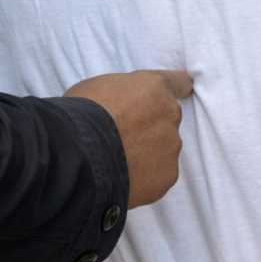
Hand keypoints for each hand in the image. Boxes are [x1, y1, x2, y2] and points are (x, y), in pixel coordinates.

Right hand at [65, 70, 192, 208]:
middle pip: (166, 122)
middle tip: (124, 139)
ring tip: (119, 162)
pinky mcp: (168, 177)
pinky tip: (124, 178)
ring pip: (163, 151)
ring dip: (147, 156)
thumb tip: (123, 106)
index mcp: (155, 88)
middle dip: (150, 129)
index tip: (180, 92)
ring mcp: (171, 148)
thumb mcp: (99, 87)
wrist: (81, 154)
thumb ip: (123, 94)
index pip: (179, 83)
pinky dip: (145, 179)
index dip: (176, 89)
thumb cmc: (81, 114)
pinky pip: (158, 177)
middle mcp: (170, 116)